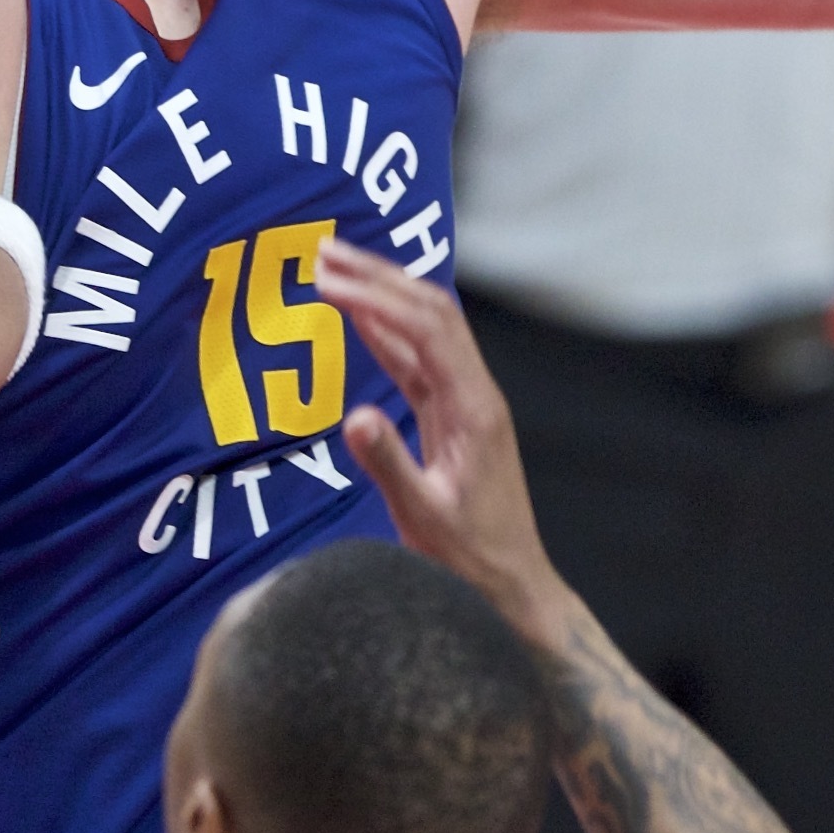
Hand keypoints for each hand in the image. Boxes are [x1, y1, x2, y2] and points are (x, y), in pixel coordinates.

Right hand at [315, 245, 562, 639]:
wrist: (510, 582)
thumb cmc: (470, 557)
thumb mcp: (424, 517)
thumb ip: (388, 465)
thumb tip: (352, 416)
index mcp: (475, 409)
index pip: (427, 330)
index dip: (377, 298)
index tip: (327, 280)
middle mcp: (475, 394)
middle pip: (430, 311)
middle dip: (378, 276)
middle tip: (323, 249)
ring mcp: (465, 401)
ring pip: (424, 327)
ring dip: (380, 293)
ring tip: (330, 265)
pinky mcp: (451, 414)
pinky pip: (416, 357)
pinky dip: (383, 328)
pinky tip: (354, 313)